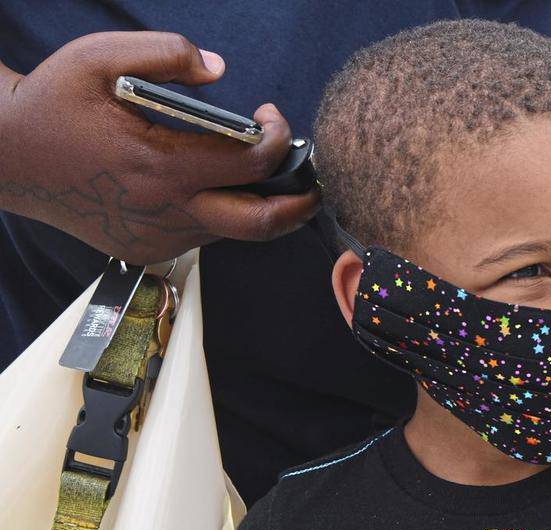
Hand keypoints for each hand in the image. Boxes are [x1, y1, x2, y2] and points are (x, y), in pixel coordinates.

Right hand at [0, 32, 318, 264]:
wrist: (10, 158)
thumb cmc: (54, 104)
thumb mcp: (99, 56)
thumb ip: (167, 52)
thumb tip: (219, 70)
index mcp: (159, 165)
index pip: (250, 164)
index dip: (277, 139)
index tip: (272, 119)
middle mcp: (164, 211)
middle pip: (258, 224)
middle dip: (299, 206)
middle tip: (314, 186)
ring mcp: (158, 237)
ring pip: (232, 230)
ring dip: (255, 204)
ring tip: (257, 173)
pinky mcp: (150, 249)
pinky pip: (204, 235)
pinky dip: (219, 212)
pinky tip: (208, 185)